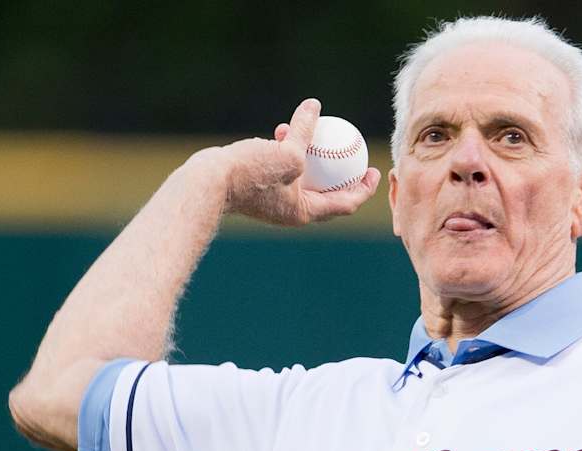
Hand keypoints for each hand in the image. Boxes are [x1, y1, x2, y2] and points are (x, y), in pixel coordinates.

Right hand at [195, 98, 381, 227]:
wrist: (207, 183)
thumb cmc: (250, 173)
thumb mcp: (288, 152)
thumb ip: (305, 132)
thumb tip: (315, 107)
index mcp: (305, 212)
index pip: (345, 203)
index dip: (364, 187)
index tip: (374, 170)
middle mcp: (292, 210)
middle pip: (328, 192)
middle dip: (343, 173)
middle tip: (356, 155)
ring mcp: (275, 199)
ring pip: (303, 176)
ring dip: (311, 154)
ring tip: (314, 130)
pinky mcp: (260, 186)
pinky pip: (282, 168)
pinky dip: (286, 151)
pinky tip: (283, 130)